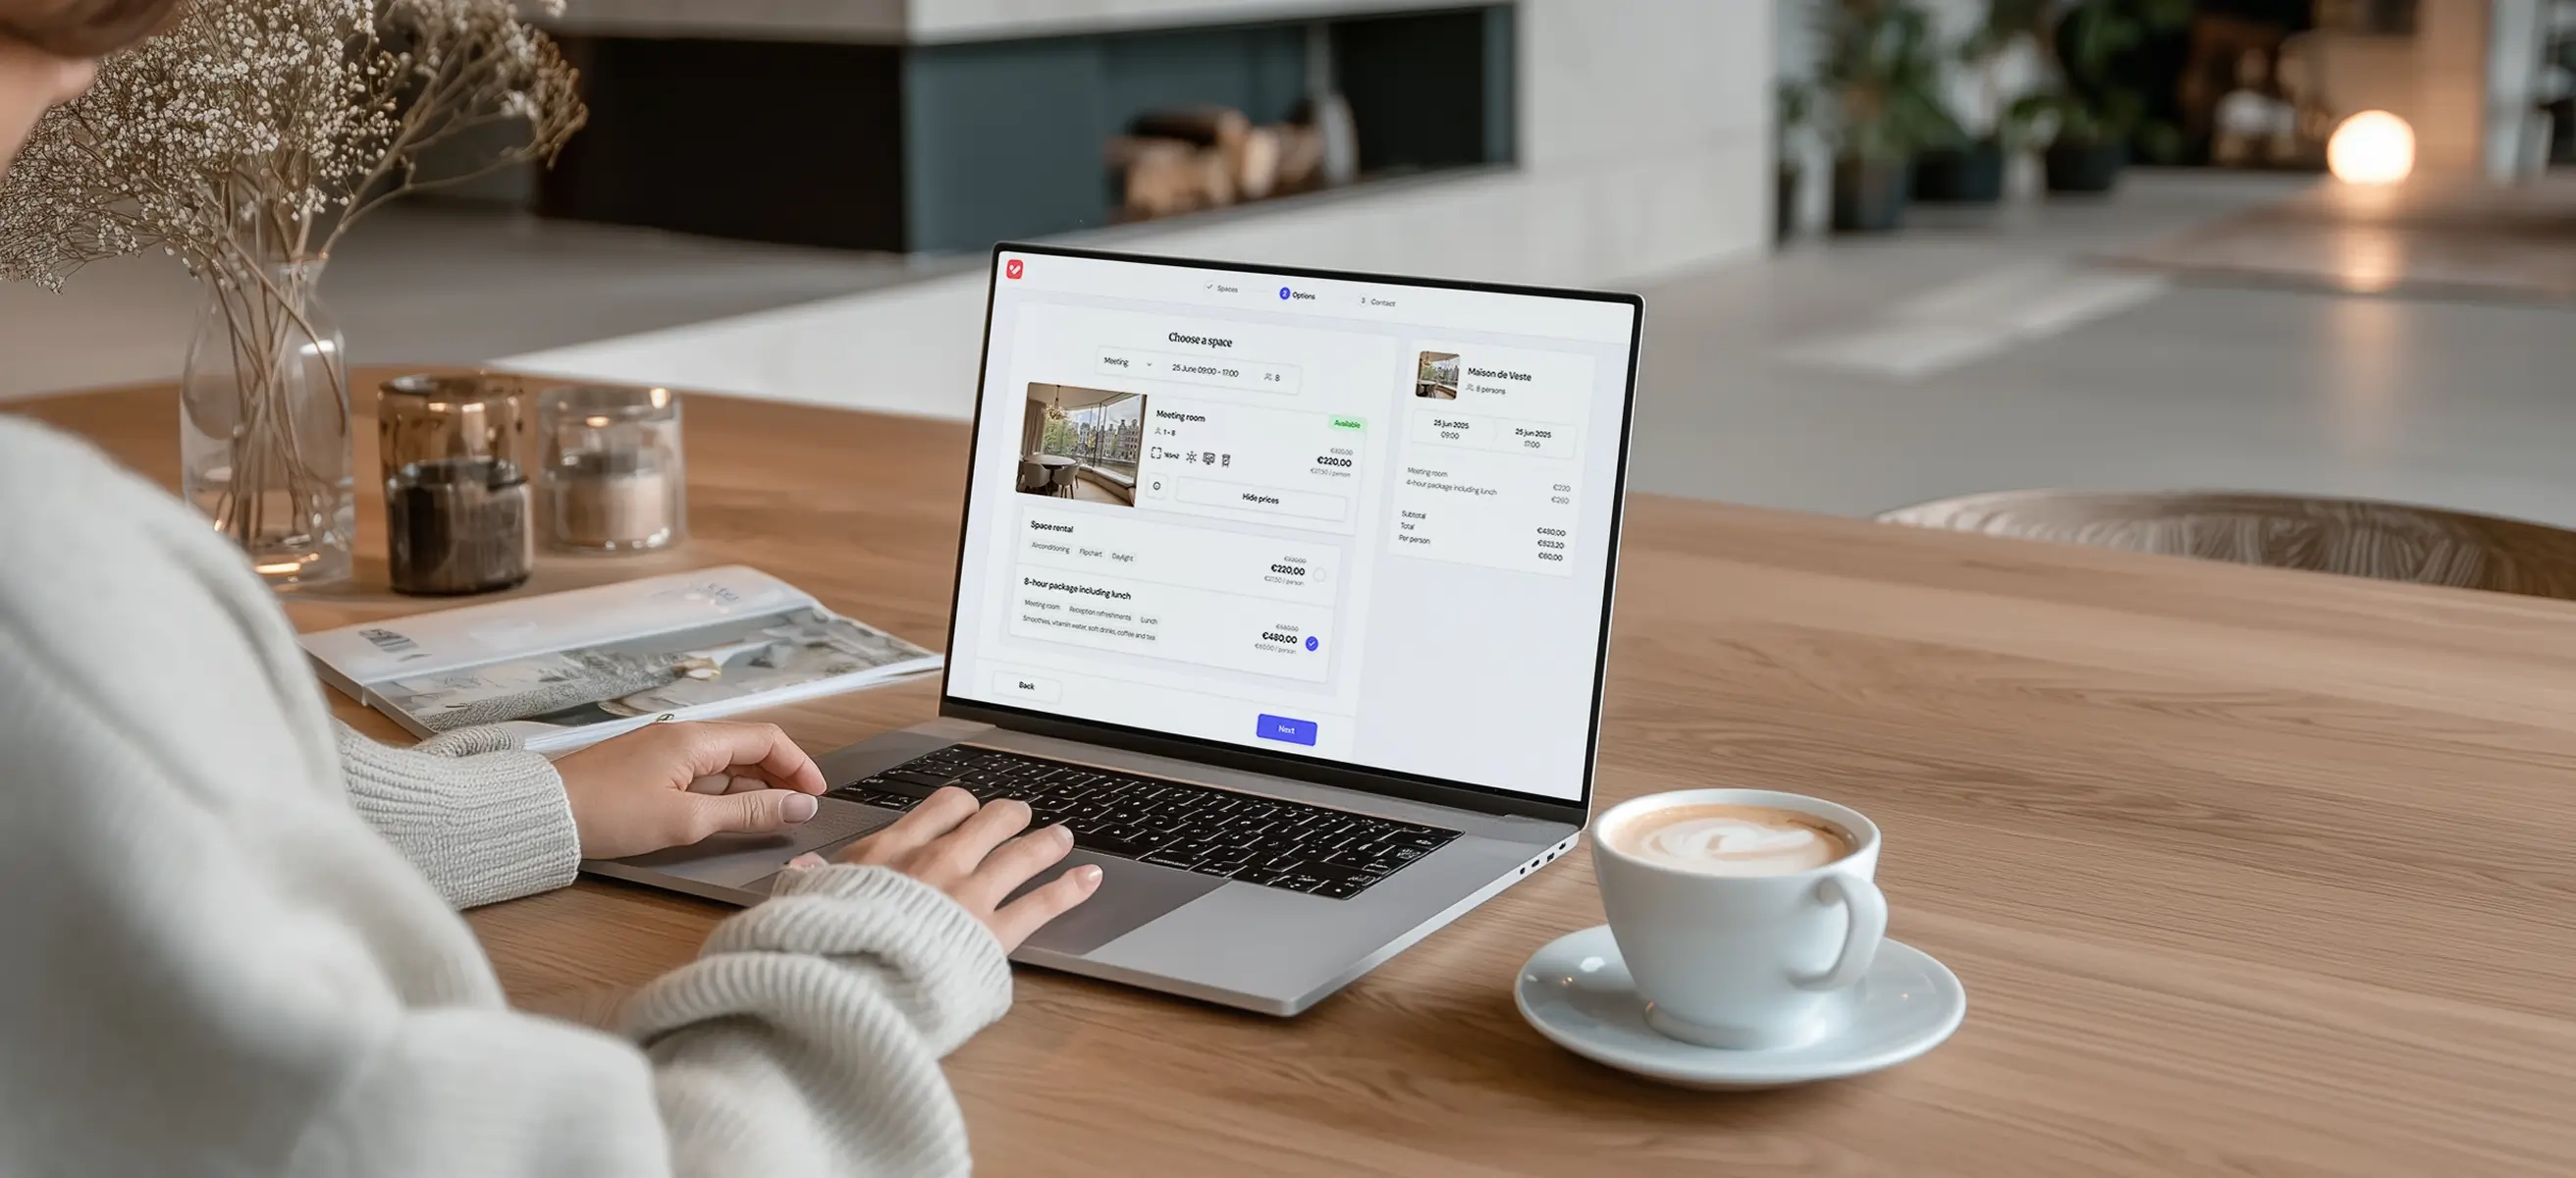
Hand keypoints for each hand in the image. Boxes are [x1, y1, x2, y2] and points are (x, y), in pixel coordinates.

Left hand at [554, 721, 830, 858]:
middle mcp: (682, 735)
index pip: (768, 738)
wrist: (541, 815)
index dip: (800, 766)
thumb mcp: (687, 820)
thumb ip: (748, 814)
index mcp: (696, 738)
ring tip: (768, 819)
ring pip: (725, 762)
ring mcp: (663, 750)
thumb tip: (798, 807)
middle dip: (781, 777)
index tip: (816, 796)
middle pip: (749, 747)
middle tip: (798, 811)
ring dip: (753, 787)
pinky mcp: (647, 768)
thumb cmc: (606, 814)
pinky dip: (723, 792)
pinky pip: (699, 773)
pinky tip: (725, 815)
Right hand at [789, 786, 1101, 951]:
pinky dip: (1071, 887)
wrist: (847, 979)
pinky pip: (1043, 900)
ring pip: (1022, 853)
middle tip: (1020, 816)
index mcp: (890, 851)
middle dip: (1009, 816)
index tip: (968, 807)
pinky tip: (1089, 878)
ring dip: (1046, 842)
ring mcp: (970, 893)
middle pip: (988, 821)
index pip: (939, 808)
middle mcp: (936, 861)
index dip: (961, 804)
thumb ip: (812, 880)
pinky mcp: (994, 930)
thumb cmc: (824, 943)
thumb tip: (802, 867)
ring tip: (1062, 838)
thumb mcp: (806, 901)